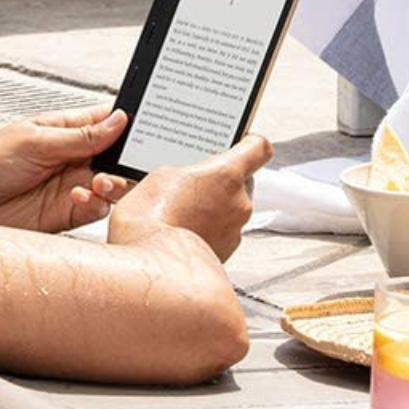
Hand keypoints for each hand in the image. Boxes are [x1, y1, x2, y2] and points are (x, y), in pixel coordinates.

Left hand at [0, 104, 134, 232]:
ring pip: (113, 185)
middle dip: (127, 160)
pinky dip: (95, 203)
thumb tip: (119, 120)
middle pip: (117, 157)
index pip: (108, 122)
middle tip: (124, 163)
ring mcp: (71, 185)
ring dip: (113, 184)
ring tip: (98, 182)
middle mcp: (73, 157)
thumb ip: (81, 136)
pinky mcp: (66, 212)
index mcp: (66, 130)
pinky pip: (96, 209)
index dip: (130, 125)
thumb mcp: (36, 141)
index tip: (147, 131)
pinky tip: (79, 196)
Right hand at [106, 135, 272, 261]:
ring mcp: (234, 232)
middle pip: (239, 182)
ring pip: (228, 210)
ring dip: (211, 208)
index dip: (248, 142)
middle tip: (190, 182)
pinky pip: (219, 233)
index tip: (239, 141)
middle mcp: (240, 203)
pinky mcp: (224, 254)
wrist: (151, 267)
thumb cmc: (151, 219)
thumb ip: (187, 172)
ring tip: (178, 211)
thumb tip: (190, 179)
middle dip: (218, 182)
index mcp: (227, 174)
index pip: (257, 148)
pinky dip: (205, 230)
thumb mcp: (160, 176)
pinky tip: (180, 231)